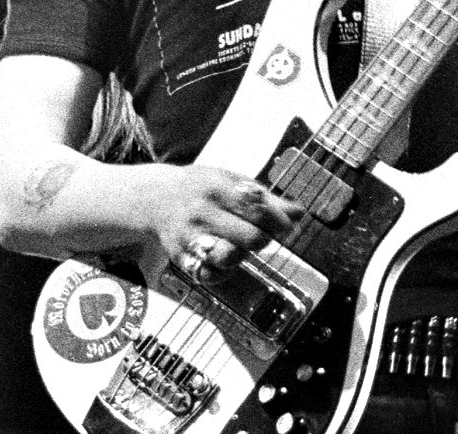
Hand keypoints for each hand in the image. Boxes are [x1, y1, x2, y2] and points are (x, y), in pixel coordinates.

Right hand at [143, 163, 303, 285]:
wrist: (157, 198)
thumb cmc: (204, 188)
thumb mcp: (231, 181)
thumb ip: (267, 198)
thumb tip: (300, 212)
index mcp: (218, 187)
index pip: (258, 207)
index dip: (279, 220)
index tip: (286, 225)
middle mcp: (202, 212)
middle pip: (251, 236)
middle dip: (266, 238)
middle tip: (265, 234)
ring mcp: (190, 237)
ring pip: (231, 258)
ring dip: (246, 253)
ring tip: (243, 243)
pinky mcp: (182, 258)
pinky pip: (213, 275)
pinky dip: (226, 271)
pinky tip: (226, 255)